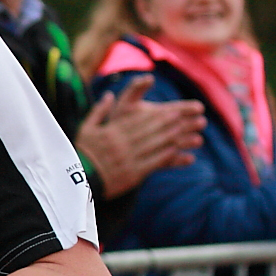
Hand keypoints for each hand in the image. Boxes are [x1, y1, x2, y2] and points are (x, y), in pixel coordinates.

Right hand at [75, 79, 202, 198]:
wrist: (77, 180)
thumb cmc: (81, 153)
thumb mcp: (86, 128)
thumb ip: (99, 111)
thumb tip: (108, 95)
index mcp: (114, 129)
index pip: (145, 118)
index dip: (165, 113)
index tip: (181, 109)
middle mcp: (124, 142)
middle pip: (156, 129)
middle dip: (179, 123)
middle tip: (198, 118)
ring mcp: (130, 158)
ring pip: (159, 145)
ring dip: (181, 140)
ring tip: (198, 135)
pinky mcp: (133, 174)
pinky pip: (156, 163)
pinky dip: (171, 158)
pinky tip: (185, 154)